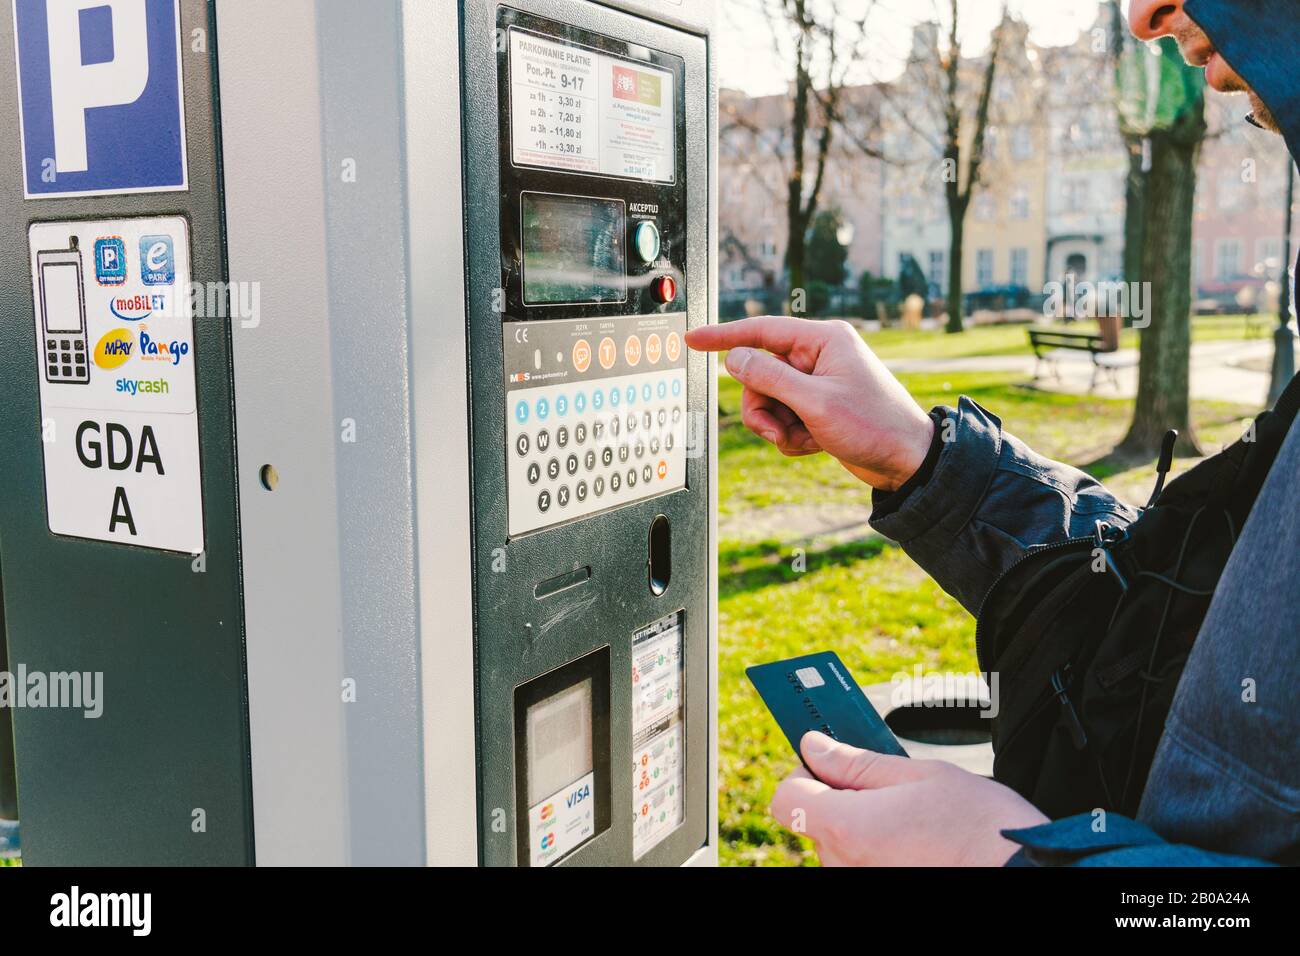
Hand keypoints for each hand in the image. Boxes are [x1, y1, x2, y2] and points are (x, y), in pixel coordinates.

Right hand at [685, 317, 933, 491]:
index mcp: (823, 340)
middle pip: (759, 375)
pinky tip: (814, 444)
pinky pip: (784, 418)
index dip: (724, 336)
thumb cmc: (875, 426)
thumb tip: (735, 359)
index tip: (694, 339)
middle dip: (763, 408)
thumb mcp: (816, 402)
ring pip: (768, 400)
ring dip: (777, 426)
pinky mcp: (818, 407)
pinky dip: (791, 436)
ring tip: (801, 440)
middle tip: (779, 430)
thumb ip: (770, 378)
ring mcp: (818, 383)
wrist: (908, 462)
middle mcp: (819, 357)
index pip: (761, 331)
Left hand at [770, 731, 1048, 866]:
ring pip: (841, 847)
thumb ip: (858, 763)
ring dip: (864, 828)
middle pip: (817, 821)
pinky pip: (863, 866)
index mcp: (847, 826)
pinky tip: (916, 845)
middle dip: (842, 799)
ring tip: (912, 821)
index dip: (804, 774)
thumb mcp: (920, 775)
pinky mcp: (880, 893)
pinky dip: (880, 853)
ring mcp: (860, 884)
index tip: (830, 763)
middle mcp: (843, 864)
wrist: (1025, 874)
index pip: (788, 798)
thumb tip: (814, 746)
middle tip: (888, 790)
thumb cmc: (979, 826)